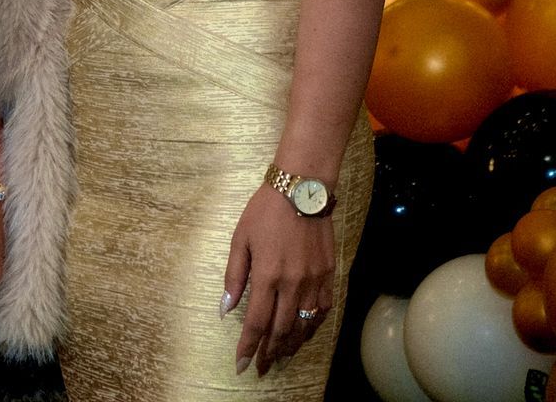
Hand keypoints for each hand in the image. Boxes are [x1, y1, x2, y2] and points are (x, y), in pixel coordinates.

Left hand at [223, 183, 334, 374]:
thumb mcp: (240, 239)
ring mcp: (314, 280)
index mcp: (267, 275)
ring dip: (291, 344)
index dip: (248, 346)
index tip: (242, 364)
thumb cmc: (265, 211)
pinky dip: (313, 325)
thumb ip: (234, 276)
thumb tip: (226, 308)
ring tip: (280, 356)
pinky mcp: (329, 274)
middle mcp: (293, 283)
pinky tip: (304, 332)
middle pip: (281, 329)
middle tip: (261, 366)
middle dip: (269, 352)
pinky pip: (323, 309)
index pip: (256, 322)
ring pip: (304, 324)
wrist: (302, 189)